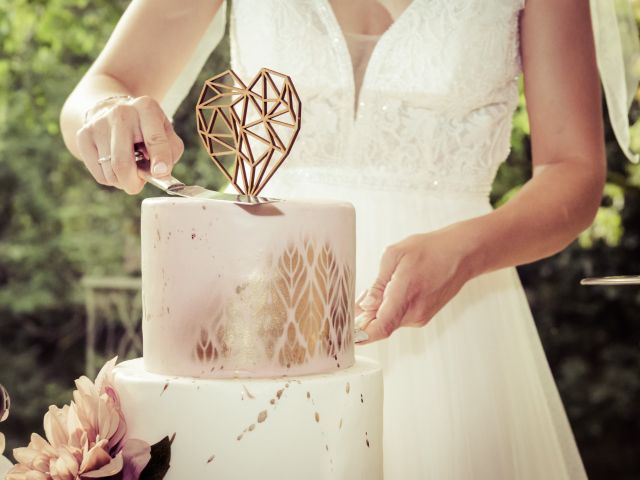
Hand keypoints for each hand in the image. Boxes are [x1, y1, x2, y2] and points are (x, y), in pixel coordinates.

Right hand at [76, 96, 183, 193]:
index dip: (159, 159)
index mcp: (146, 108)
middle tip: (137, 185)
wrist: (113, 111)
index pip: (154, 139)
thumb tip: (160, 172)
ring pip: (110, 172)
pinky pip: (99, 174)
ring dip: (123, 181)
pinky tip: (115, 165)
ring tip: (129, 170)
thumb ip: (170, 153)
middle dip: (133, 182)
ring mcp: (98, 123)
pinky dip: (111, 178)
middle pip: (123, 162)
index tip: (161, 173)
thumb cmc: (147, 130)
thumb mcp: (166, 134)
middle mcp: (121, 112)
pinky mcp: (83, 134)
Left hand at [354, 226, 474, 343]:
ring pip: (389, 321)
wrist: (463, 253)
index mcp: (404, 296)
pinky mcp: (424, 315)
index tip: (345, 331)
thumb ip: (378, 284)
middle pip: (380, 326)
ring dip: (378, 310)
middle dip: (364, 316)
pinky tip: (393, 288)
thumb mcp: (395, 255)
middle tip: (356, 297)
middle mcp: (413, 313)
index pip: (378, 329)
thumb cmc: (431, 249)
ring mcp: (420, 317)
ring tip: (381, 286)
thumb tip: (364, 305)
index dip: (359, 334)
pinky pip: (399, 317)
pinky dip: (390, 308)